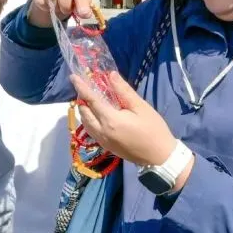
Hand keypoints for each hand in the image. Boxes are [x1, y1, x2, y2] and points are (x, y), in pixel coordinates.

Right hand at [28, 0, 92, 27]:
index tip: (84, 13)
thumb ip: (85, 4)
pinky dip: (46, 7)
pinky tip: (50, 4)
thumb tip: (85, 14)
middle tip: (68, 10)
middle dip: (66, 6)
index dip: (82, 1)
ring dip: (56, 7)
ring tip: (59, 6)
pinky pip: (40, 0)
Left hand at [70, 72, 193, 188]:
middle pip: (84, 112)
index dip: (81, 87)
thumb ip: (123, 91)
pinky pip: (91, 130)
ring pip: (85, 123)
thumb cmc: (153, 129)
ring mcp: (102, 141)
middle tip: (85, 86)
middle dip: (81, 98)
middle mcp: (101, 131)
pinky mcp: (105, 146)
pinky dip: (88, 120)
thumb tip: (110, 75)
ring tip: (89, 98)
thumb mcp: (141, 107)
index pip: (90, 100)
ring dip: (84, 109)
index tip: (73, 76)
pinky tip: (95, 114)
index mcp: (110, 120)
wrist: (159, 157)